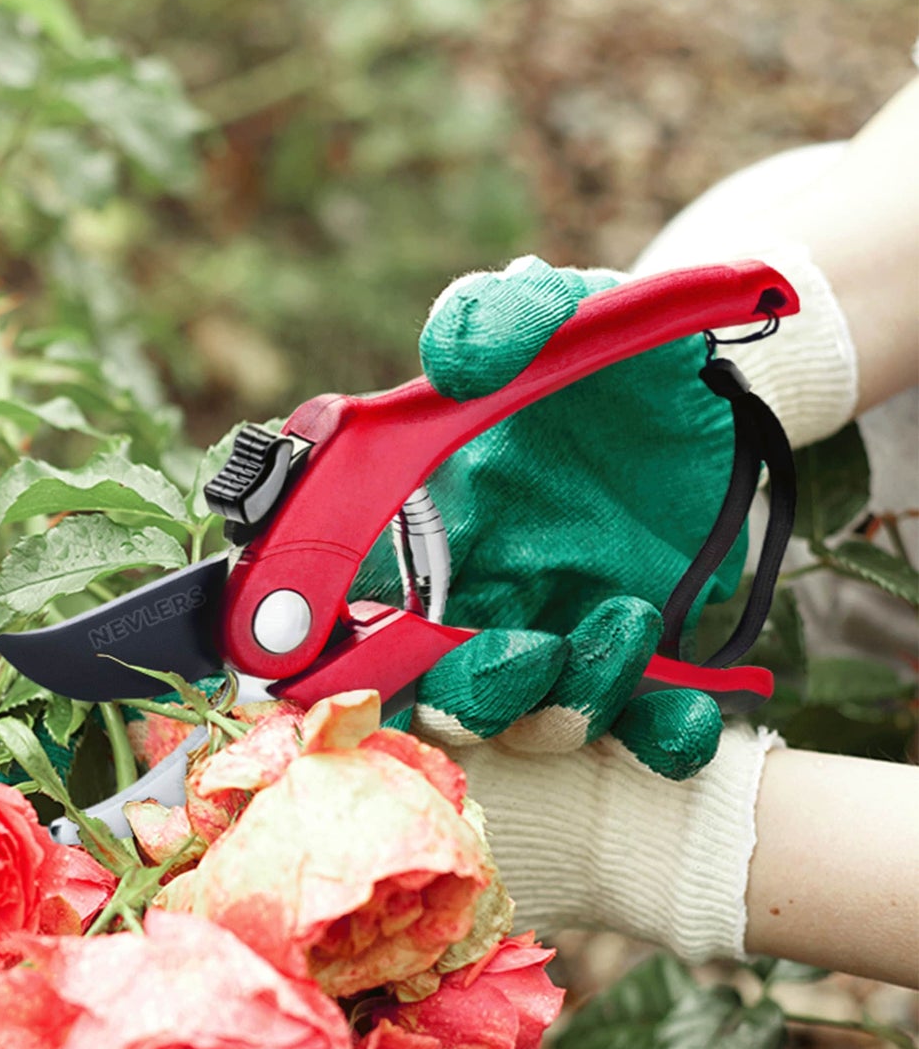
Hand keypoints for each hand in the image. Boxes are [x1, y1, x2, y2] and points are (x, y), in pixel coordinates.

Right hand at [355, 255, 762, 777]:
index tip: (351, 657)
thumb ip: (499, 316)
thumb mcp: (560, 310)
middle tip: (531, 651)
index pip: (351, 604)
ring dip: (570, 700)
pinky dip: (660, 737)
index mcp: (425, 528)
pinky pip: (637, 731)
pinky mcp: (637, 666)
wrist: (715, 396)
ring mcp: (555, 639)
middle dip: (470, 696)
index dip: (333, 649)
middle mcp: (474, 600)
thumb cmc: (608, 357)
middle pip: (430, 693)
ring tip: (631, 619)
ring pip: (529, 723)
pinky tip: (689, 711)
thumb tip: (451, 362)